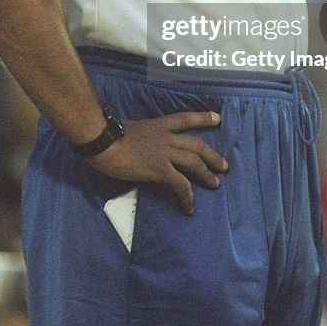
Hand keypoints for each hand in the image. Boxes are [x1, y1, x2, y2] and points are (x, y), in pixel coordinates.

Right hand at [89, 111, 227, 214]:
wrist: (102, 140)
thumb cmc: (107, 135)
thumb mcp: (129, 130)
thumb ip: (141, 138)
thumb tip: (139, 147)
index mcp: (158, 125)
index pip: (185, 119)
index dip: (203, 118)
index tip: (217, 118)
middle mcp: (166, 137)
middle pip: (196, 144)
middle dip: (212, 155)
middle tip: (224, 165)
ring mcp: (165, 153)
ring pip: (194, 162)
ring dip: (206, 174)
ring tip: (215, 184)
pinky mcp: (160, 169)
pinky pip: (180, 184)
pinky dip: (187, 196)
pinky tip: (189, 207)